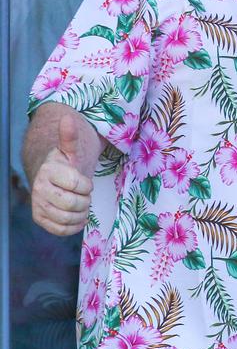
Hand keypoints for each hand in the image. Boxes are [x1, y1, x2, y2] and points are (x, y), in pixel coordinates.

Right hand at [30, 113, 97, 235]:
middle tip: (83, 195)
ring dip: (81, 213)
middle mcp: (39, 188)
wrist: (50, 177)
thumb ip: (70, 137)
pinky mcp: (40, 219)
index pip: (79, 184)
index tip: (84, 182)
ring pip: (69, 218)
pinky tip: (76, 216)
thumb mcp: (70, 149)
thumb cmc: (65, 163)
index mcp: (49, 171)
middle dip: (85, 200)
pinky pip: (61, 230)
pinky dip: (74, 226)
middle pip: (74, 203)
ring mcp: (38, 204)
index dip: (87, 185)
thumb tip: (67, 117)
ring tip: (80, 204)